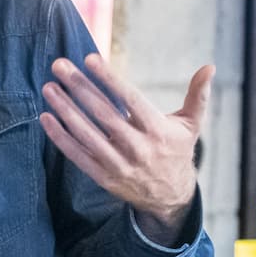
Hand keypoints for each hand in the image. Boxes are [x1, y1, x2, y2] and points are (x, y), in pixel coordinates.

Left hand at [40, 54, 214, 230]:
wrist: (170, 197)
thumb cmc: (176, 151)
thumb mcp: (190, 125)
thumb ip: (198, 96)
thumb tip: (209, 67)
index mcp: (159, 130)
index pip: (130, 99)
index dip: (109, 79)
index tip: (89, 59)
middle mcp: (138, 147)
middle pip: (103, 113)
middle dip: (79, 87)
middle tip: (59, 65)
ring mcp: (118, 164)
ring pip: (87, 134)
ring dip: (65, 109)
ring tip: (49, 88)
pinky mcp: (103, 177)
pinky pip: (77, 155)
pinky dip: (60, 137)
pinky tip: (46, 117)